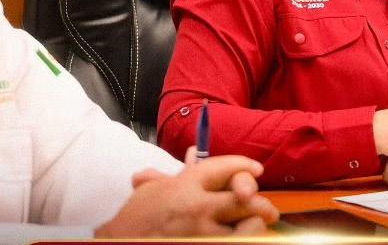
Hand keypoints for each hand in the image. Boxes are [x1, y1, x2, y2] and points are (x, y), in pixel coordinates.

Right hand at [94, 155, 279, 237]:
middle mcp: (198, 208)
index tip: (257, 169)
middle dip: (260, 203)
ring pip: (248, 228)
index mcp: (186, 185)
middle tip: (268, 208)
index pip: (224, 167)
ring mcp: (203, 234)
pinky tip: (241, 238)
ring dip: (255, 226)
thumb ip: (177, 172)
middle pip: (244, 199)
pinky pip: (237, 243)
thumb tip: (193, 153)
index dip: (244, 166)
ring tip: (256, 227)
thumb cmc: (135, 220)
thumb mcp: (153, 190)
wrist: (120, 244)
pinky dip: (244, 240)